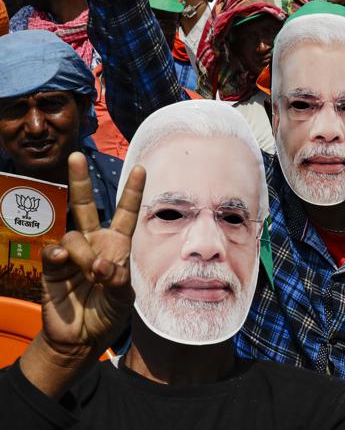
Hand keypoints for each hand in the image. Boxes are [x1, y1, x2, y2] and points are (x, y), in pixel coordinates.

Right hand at [18, 152, 145, 398]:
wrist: (82, 339)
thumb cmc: (108, 313)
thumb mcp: (123, 298)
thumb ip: (117, 280)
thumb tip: (100, 266)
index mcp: (117, 245)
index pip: (126, 213)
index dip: (132, 191)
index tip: (140, 168)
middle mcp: (94, 243)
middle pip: (86, 206)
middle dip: (80, 181)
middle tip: (76, 156)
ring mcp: (71, 254)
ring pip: (74, 237)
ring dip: (84, 254)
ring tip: (92, 274)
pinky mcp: (52, 268)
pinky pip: (53, 252)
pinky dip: (59, 256)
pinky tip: (63, 261)